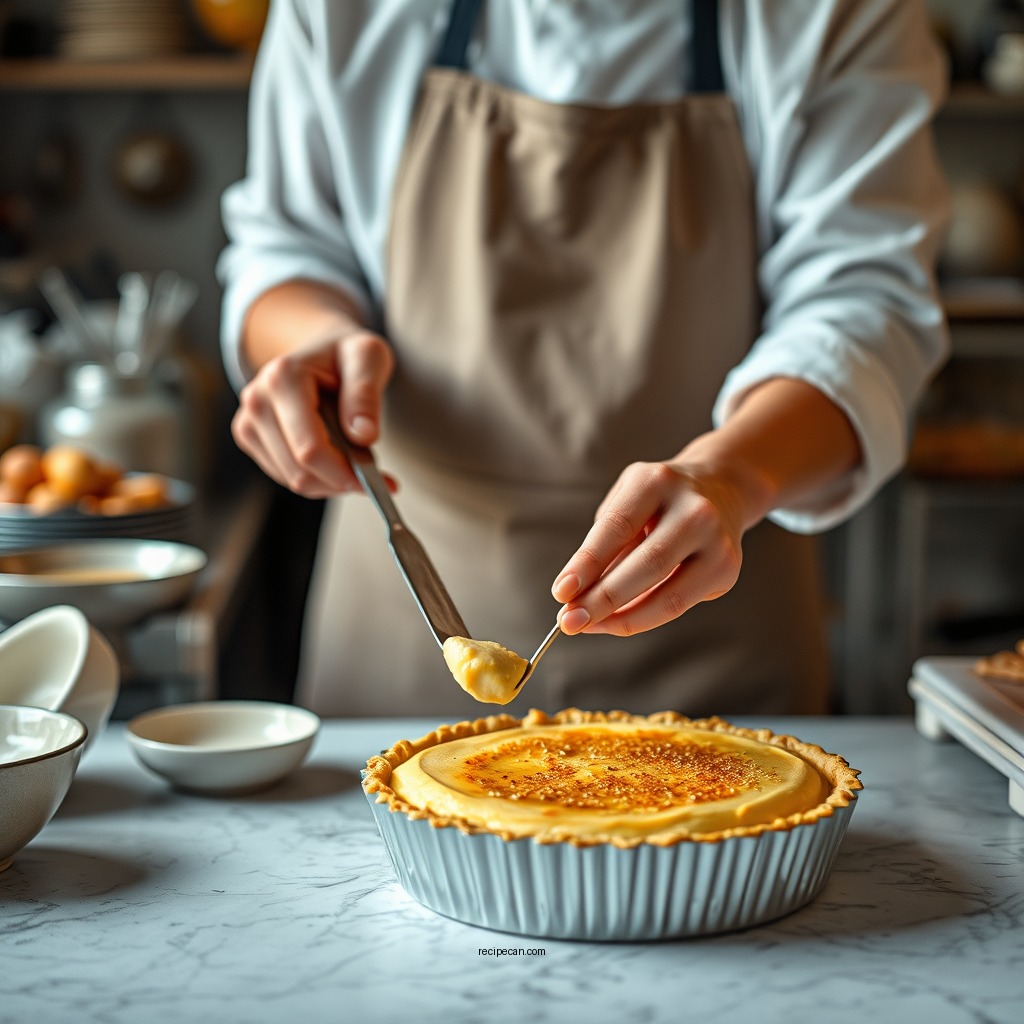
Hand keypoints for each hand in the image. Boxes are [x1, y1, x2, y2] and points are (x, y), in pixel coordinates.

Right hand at [231, 329, 394, 497]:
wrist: (319, 349)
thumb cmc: (345, 354)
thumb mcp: (368, 357)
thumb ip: (366, 393)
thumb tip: (363, 435)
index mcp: (283, 379)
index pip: (310, 448)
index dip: (345, 472)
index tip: (379, 480)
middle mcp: (257, 400)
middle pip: (300, 471)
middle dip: (341, 479)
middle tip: (374, 470)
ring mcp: (249, 421)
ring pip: (293, 480)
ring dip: (331, 481)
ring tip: (355, 458)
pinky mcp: (249, 436)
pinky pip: (286, 477)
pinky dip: (317, 478)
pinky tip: (334, 458)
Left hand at [551, 460, 748, 636]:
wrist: (721, 488)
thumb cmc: (658, 501)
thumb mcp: (627, 502)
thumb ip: (604, 545)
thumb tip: (577, 597)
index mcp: (658, 481)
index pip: (617, 527)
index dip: (587, 563)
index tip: (561, 592)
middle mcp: (694, 509)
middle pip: (647, 564)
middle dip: (603, 599)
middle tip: (570, 621)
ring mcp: (717, 540)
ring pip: (668, 595)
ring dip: (622, 618)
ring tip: (589, 625)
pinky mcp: (727, 569)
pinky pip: (679, 605)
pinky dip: (644, 617)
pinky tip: (618, 620)